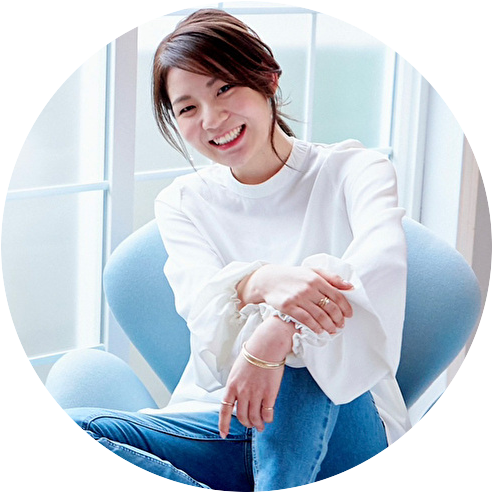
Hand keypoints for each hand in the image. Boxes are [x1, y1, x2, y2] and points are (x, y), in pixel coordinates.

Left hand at [219, 317, 293, 437]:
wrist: (266, 347)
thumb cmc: (252, 355)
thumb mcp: (236, 369)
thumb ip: (235, 384)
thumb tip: (237, 397)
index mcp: (231, 385)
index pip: (224, 409)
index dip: (223, 424)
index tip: (224, 434)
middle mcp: (242, 392)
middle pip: (242, 416)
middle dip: (246, 423)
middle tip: (251, 424)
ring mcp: (256, 394)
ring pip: (254, 417)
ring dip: (257, 424)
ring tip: (260, 425)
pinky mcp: (269, 394)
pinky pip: (267, 413)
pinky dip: (267, 418)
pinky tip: (268, 418)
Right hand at [237, 265, 352, 334]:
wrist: (268, 280)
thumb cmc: (293, 276)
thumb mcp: (312, 271)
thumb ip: (332, 277)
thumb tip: (350, 286)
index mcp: (316, 279)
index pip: (337, 296)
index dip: (345, 308)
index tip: (349, 315)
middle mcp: (308, 288)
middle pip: (330, 307)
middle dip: (338, 319)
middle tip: (341, 325)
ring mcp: (298, 298)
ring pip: (319, 316)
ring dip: (329, 326)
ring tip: (332, 330)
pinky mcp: (288, 307)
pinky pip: (306, 320)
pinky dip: (315, 327)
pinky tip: (320, 330)